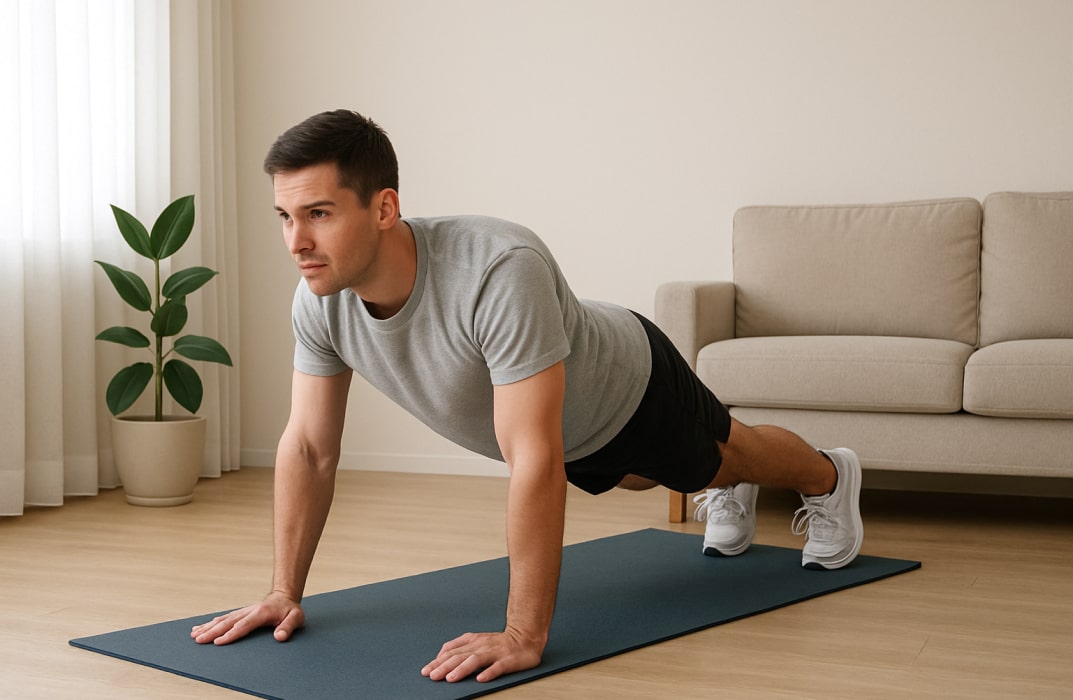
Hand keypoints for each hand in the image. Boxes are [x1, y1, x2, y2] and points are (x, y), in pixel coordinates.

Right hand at [190, 591, 304, 644]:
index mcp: (261, 613)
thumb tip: (279, 637)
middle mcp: (249, 611)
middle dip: (213, 631)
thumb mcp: (296, 617)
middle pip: (228, 622)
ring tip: (194, 635)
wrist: (284, 597)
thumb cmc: (290, 610)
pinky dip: (210, 623)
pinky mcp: (239, 613)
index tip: (218, 642)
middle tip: (199, 640)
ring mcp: (243, 611)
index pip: (244, 625)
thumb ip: (288, 627)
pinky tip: (199, 627)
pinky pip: (223, 618)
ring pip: (223, 619)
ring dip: (208, 627)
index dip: (231, 634)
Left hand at [421, 627, 543, 682]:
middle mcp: (481, 646)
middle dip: (444, 667)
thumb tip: (441, 654)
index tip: (426, 671)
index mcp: (473, 641)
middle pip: (460, 656)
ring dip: (462, 669)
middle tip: (432, 676)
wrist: (526, 636)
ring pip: (475, 660)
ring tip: (451, 678)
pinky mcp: (508, 660)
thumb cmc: (500, 642)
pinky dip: (489, 672)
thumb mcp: (476, 640)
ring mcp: (495, 653)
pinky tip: (481, 679)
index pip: (451, 652)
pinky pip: (498, 667)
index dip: (437, 661)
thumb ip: (459, 646)